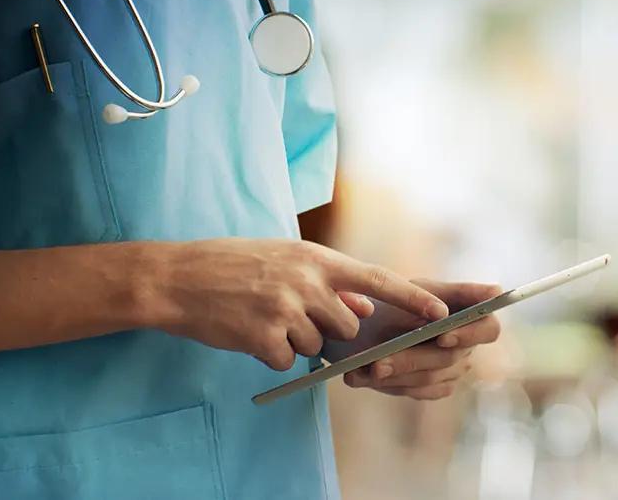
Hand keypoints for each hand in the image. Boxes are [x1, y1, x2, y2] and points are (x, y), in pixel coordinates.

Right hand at [146, 238, 449, 370]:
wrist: (177, 278)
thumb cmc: (232, 265)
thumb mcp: (284, 259)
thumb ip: (325, 281)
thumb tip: (363, 307)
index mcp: (315, 257)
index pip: (378, 279)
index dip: (412, 298)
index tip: (441, 311)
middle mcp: (306, 281)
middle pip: (348, 324)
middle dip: (329, 329)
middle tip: (293, 315)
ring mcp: (285, 309)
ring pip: (315, 345)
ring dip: (295, 341)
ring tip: (262, 316)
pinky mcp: (263, 336)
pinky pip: (286, 360)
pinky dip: (270, 354)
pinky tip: (248, 332)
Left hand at [343, 281, 502, 399]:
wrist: (377, 321)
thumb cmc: (408, 297)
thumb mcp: (426, 288)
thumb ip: (460, 291)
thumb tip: (496, 292)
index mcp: (476, 319)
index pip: (489, 330)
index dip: (468, 334)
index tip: (443, 335)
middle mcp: (469, 348)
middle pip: (448, 358)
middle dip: (412, 358)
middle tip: (380, 361)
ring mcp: (453, 370)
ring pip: (428, 378)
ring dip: (395, 374)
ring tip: (366, 370)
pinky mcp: (436, 388)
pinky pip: (418, 391)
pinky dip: (392, 384)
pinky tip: (366, 377)